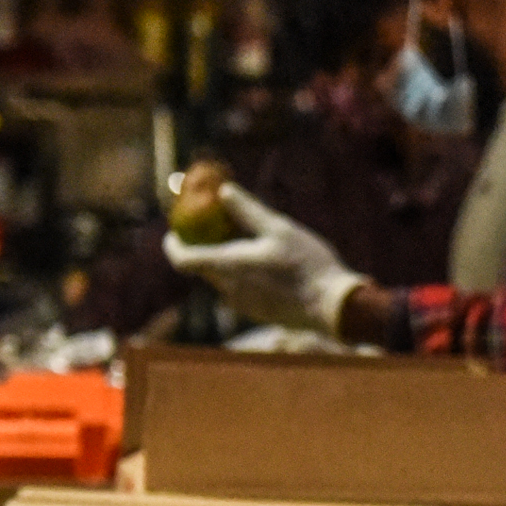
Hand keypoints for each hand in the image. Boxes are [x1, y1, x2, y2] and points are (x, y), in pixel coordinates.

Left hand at [162, 180, 365, 336]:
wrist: (332, 307)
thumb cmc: (306, 264)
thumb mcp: (278, 228)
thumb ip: (247, 210)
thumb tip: (224, 191)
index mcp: (228, 266)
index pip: (182, 259)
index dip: (173, 246)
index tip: (172, 233)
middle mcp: (228, 289)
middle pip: (203, 267)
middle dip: (204, 247)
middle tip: (216, 227)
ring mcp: (242, 304)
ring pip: (223, 279)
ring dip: (226, 261)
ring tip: (247, 242)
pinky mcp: (257, 313)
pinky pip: (239, 290)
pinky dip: (241, 274)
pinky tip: (265, 264)